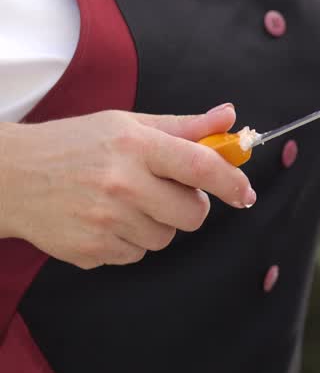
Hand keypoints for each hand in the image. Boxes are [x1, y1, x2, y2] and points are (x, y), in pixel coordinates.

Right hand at [0, 104, 255, 268]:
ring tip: (123, 202)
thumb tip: (229, 117)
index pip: (202, 167)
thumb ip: (184, 127)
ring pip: (166, 237)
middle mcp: (123, 183)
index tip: (244, 193)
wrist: (11, 176)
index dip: (232, 182)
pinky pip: (137, 254)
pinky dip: (128, 241)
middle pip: (193, 214)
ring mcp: (106, 220)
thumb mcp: (127, 125)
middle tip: (163, 191)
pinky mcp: (93, 250)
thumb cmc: (74, 146)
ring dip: (155, 224)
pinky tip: (104, 220)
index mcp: (135, 145)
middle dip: (188, 206)